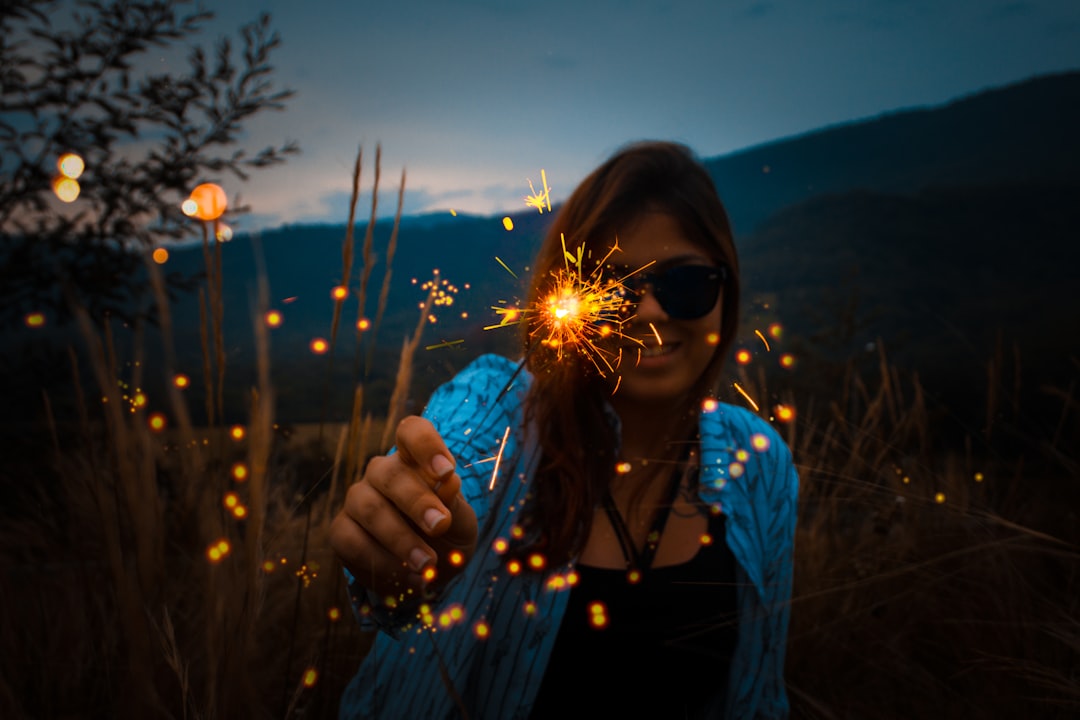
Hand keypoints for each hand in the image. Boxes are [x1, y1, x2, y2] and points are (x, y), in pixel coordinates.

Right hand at [330, 415, 477, 600]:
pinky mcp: (341, 530)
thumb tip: (448, 482)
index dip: (426, 445)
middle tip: (440, 526)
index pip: (412, 432)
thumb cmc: (448, 536)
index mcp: (414, 460)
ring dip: (400, 539)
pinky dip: (382, 562)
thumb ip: (455, 505)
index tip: (446, 470)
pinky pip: (351, 541)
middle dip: (417, 501)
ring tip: (428, 564)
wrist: (429, 572)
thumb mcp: (461, 523)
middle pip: (390, 473)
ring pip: (369, 508)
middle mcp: (382, 473)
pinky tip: (408, 578)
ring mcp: (358, 499)